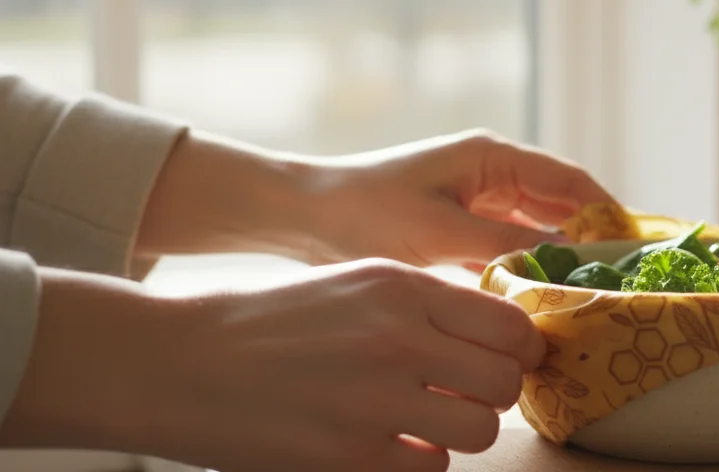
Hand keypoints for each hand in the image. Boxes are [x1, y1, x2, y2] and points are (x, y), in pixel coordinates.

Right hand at [2, 259, 543, 471]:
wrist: (180, 362)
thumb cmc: (272, 320)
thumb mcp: (357, 283)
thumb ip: (428, 305)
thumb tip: (498, 337)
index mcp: (403, 287)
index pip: (509, 324)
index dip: (518, 349)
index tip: (506, 360)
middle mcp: (399, 338)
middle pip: (504, 381)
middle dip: (493, 394)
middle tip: (462, 396)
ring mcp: (376, 400)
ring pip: (480, 430)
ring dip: (460, 433)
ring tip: (422, 422)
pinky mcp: (350, 456)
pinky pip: (431, 469)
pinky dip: (418, 462)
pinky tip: (385, 445)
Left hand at [302, 130, 618, 268]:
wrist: (303, 214)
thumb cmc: (366, 212)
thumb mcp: (441, 232)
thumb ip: (506, 245)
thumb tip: (565, 260)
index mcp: (492, 157)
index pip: (569, 181)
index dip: (607, 209)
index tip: (637, 244)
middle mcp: (491, 173)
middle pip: (559, 204)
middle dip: (591, 235)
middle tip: (623, 275)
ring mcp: (476, 200)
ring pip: (536, 228)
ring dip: (560, 254)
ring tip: (592, 289)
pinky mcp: (459, 227)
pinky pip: (509, 246)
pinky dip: (528, 267)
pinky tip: (542, 297)